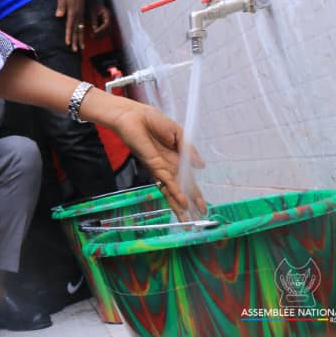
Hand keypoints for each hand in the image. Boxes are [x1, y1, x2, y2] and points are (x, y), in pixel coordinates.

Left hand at [56, 0, 86, 51]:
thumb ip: (61, 7)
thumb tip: (58, 15)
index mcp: (73, 12)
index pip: (69, 26)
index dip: (68, 35)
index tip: (67, 43)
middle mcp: (78, 15)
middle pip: (76, 30)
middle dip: (76, 41)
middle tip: (75, 50)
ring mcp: (81, 15)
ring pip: (80, 29)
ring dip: (80, 39)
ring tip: (81, 48)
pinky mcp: (82, 13)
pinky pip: (82, 25)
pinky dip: (82, 32)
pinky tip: (81, 37)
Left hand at [88, 0, 111, 35]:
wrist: (92, 2)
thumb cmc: (92, 5)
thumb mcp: (92, 11)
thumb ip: (93, 19)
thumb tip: (94, 28)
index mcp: (108, 14)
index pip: (107, 24)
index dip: (101, 29)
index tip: (94, 32)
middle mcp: (109, 18)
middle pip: (108, 29)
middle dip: (101, 33)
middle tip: (93, 36)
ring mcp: (107, 22)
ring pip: (107, 31)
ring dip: (101, 35)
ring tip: (93, 37)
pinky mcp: (104, 24)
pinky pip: (104, 31)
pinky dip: (100, 34)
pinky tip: (94, 36)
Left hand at [98, 96, 205, 218]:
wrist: (133, 115)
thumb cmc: (152, 120)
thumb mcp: (178, 133)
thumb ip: (189, 150)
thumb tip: (202, 166)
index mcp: (176, 158)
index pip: (187, 179)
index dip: (195, 193)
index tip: (202, 206)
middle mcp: (168, 166)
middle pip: (181, 188)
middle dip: (190, 204)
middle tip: (200, 218)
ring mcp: (161, 168)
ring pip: (173, 190)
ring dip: (181, 206)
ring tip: (188, 221)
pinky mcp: (153, 165)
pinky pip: (167, 181)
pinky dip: (176, 192)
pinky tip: (183, 202)